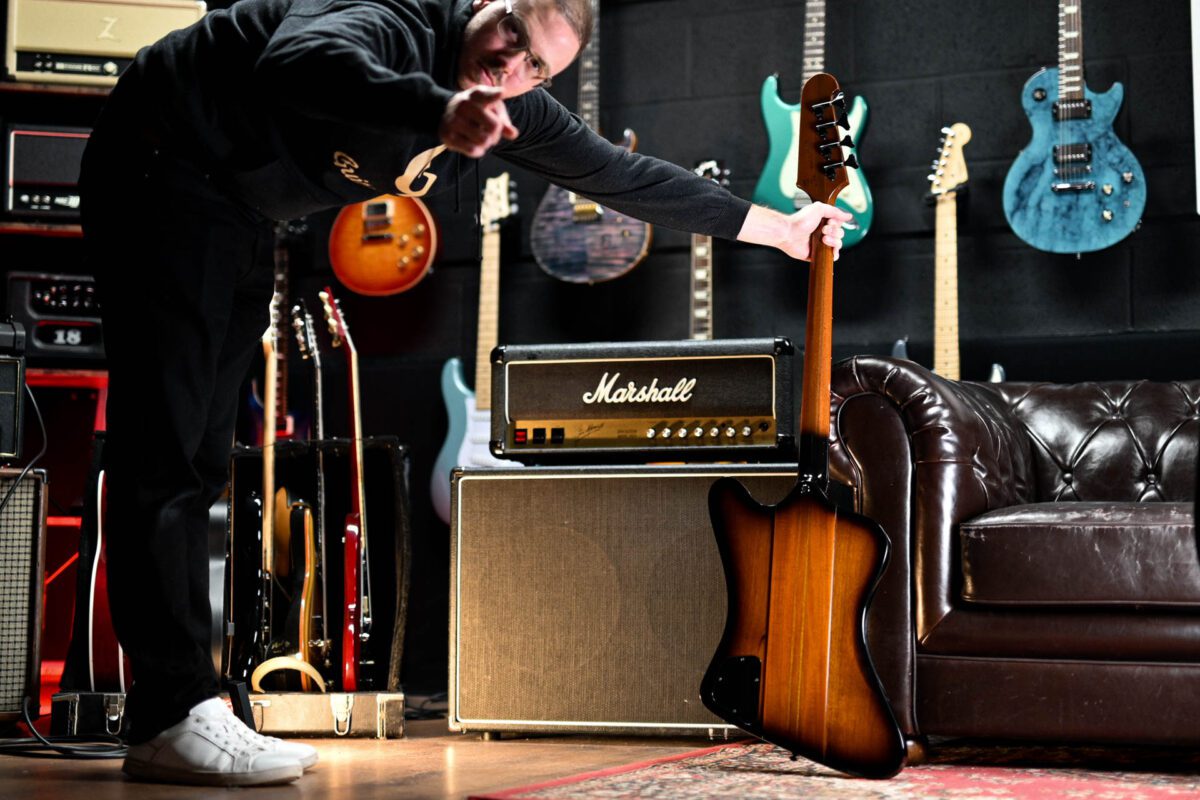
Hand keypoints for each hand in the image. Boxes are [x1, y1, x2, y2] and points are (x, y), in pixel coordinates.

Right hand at [439, 86, 518, 157]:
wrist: (445, 111)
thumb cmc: (475, 110)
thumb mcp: (490, 108)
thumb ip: (503, 120)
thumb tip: (513, 134)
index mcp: (477, 95)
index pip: (487, 94)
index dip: (495, 94)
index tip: (501, 93)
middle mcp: (465, 105)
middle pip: (494, 127)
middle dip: (497, 134)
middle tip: (491, 133)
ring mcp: (455, 120)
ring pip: (484, 141)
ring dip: (487, 143)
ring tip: (482, 138)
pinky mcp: (448, 136)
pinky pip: (473, 150)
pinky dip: (478, 151)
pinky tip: (474, 144)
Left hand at [736, 202, 853, 262]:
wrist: (789, 232)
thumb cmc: (801, 220)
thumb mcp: (819, 208)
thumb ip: (835, 211)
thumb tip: (849, 216)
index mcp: (823, 222)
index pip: (839, 224)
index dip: (837, 223)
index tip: (829, 222)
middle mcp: (823, 232)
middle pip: (840, 234)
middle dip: (835, 232)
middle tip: (823, 230)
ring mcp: (820, 244)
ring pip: (838, 244)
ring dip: (834, 241)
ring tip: (823, 238)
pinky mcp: (817, 254)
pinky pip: (831, 256)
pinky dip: (835, 254)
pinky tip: (831, 251)